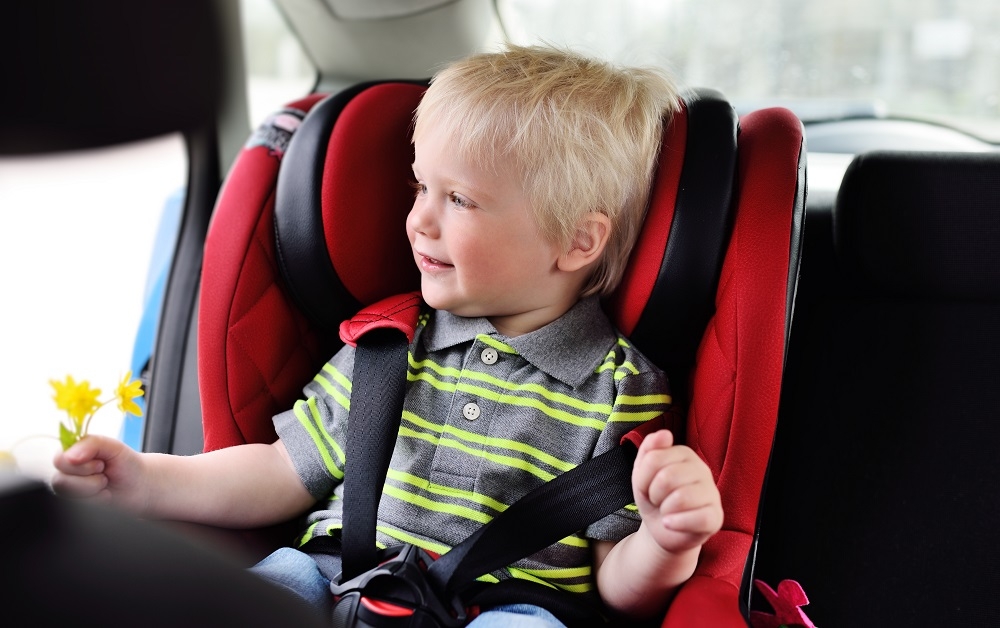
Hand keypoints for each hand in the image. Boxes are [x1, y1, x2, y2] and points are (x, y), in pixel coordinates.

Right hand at [52, 434, 149, 513]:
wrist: (141, 486)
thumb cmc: (127, 463)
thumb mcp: (113, 446)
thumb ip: (91, 444)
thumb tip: (69, 457)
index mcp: (72, 452)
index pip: (59, 460)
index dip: (82, 464)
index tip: (101, 463)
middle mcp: (67, 471)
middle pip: (60, 481)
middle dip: (90, 477)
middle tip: (104, 472)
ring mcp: (71, 489)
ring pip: (69, 494)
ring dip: (93, 488)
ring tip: (105, 482)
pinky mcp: (78, 504)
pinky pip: (80, 505)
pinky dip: (97, 499)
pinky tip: (105, 494)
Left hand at [631, 429, 722, 554]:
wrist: (661, 529)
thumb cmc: (654, 497)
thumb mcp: (642, 473)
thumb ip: (649, 450)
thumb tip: (665, 434)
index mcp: (684, 454)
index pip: (653, 459)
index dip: (642, 478)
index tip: (647, 486)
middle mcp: (702, 469)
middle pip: (666, 478)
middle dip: (653, 494)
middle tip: (658, 500)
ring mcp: (712, 493)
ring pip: (681, 498)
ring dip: (664, 510)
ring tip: (667, 511)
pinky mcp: (716, 517)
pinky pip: (697, 518)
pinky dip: (676, 524)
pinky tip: (671, 524)